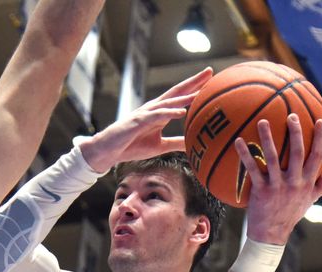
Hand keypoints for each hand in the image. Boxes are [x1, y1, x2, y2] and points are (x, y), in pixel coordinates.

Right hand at [79, 67, 213, 172]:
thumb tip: (193, 145)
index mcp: (159, 113)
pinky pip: (156, 116)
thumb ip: (176, 143)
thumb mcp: (159, 146)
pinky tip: (182, 112)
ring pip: (168, 102)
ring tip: (201, 91)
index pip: (180, 97)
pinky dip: (169, 113)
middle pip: (176, 92)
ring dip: (185, 96)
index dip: (195, 87)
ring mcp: (146, 113)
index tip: (212, 80)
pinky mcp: (138, 121)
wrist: (109, 150)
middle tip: (210, 71)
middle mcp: (154, 108)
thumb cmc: (131, 146)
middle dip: (193, 82)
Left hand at [236, 114, 321, 244]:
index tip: (320, 120)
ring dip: (268, 138)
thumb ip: (319, 187)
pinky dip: (246, 154)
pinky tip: (239, 141)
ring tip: (262, 121)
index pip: (318, 156)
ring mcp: (277, 186)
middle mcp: (295, 182)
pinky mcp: (261, 190)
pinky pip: (252, 169)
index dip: (320, 138)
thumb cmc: (289, 216)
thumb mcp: (308, 203)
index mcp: (307, 183)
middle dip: (296, 132)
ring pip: (274, 157)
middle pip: (298, 152)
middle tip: (291, 115)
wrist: (271, 235)